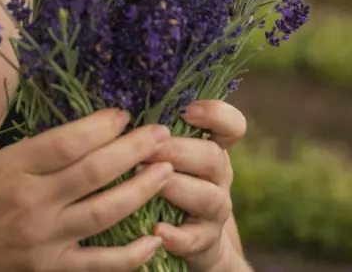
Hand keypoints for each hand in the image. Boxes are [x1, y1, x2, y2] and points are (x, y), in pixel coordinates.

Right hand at [0, 108, 174, 271]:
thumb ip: (41, 152)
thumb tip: (94, 131)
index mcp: (13, 169)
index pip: (68, 142)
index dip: (103, 125)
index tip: (125, 114)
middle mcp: (31, 203)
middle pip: (94, 172)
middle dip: (135, 150)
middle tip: (162, 134)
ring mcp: (44, 240)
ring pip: (105, 213)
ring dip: (142, 189)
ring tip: (167, 170)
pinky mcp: (52, 269)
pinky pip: (101, 263)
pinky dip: (132, 253)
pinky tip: (155, 236)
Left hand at [144, 100, 247, 271]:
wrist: (191, 238)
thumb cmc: (171, 183)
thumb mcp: (172, 156)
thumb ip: (159, 135)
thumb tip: (118, 110)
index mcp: (214, 149)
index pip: (232, 126)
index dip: (217, 114)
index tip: (187, 110)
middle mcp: (220, 177)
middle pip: (214, 157)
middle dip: (178, 151)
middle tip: (146, 150)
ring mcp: (215, 211)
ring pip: (208, 197)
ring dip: (175, 187)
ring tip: (144, 181)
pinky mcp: (203, 242)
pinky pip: (194, 239)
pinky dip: (176, 236)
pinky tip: (157, 230)